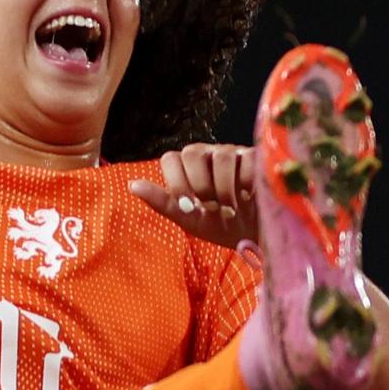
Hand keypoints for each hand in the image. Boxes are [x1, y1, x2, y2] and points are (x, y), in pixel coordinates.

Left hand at [127, 142, 258, 248]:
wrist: (256, 236)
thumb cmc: (221, 226)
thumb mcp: (189, 220)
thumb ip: (162, 203)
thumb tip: (132, 186)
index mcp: (188, 167)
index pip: (171, 159)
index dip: (176, 183)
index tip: (189, 207)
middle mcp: (208, 155)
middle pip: (192, 153)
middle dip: (200, 185)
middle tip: (211, 208)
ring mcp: (233, 153)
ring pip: (221, 156)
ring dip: (223, 188)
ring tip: (231, 209)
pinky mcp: (257, 157)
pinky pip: (247, 160)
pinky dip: (246, 184)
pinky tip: (249, 199)